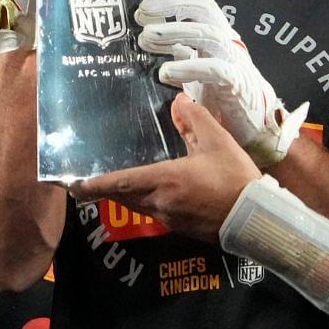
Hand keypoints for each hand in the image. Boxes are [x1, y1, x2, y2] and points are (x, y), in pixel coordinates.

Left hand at [73, 94, 260, 242]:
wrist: (257, 219)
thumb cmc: (236, 179)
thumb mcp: (218, 142)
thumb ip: (195, 119)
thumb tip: (178, 100)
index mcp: (164, 181)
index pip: (119, 182)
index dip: (93, 183)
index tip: (71, 183)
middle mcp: (159, 203)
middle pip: (122, 196)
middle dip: (104, 189)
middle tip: (85, 179)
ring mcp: (169, 219)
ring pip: (136, 205)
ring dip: (123, 194)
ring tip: (112, 180)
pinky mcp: (180, 227)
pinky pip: (152, 211)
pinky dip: (142, 200)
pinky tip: (149, 189)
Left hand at [136, 0, 307, 166]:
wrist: (255, 125)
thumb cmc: (222, 94)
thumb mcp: (195, 65)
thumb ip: (179, 48)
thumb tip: (148, 33)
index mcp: (215, 32)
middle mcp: (225, 39)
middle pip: (200, 7)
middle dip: (169, 4)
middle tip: (140, 13)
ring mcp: (233, 58)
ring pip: (205, 33)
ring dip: (173, 33)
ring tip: (146, 39)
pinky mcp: (236, 82)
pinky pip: (213, 68)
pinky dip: (187, 67)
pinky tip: (165, 71)